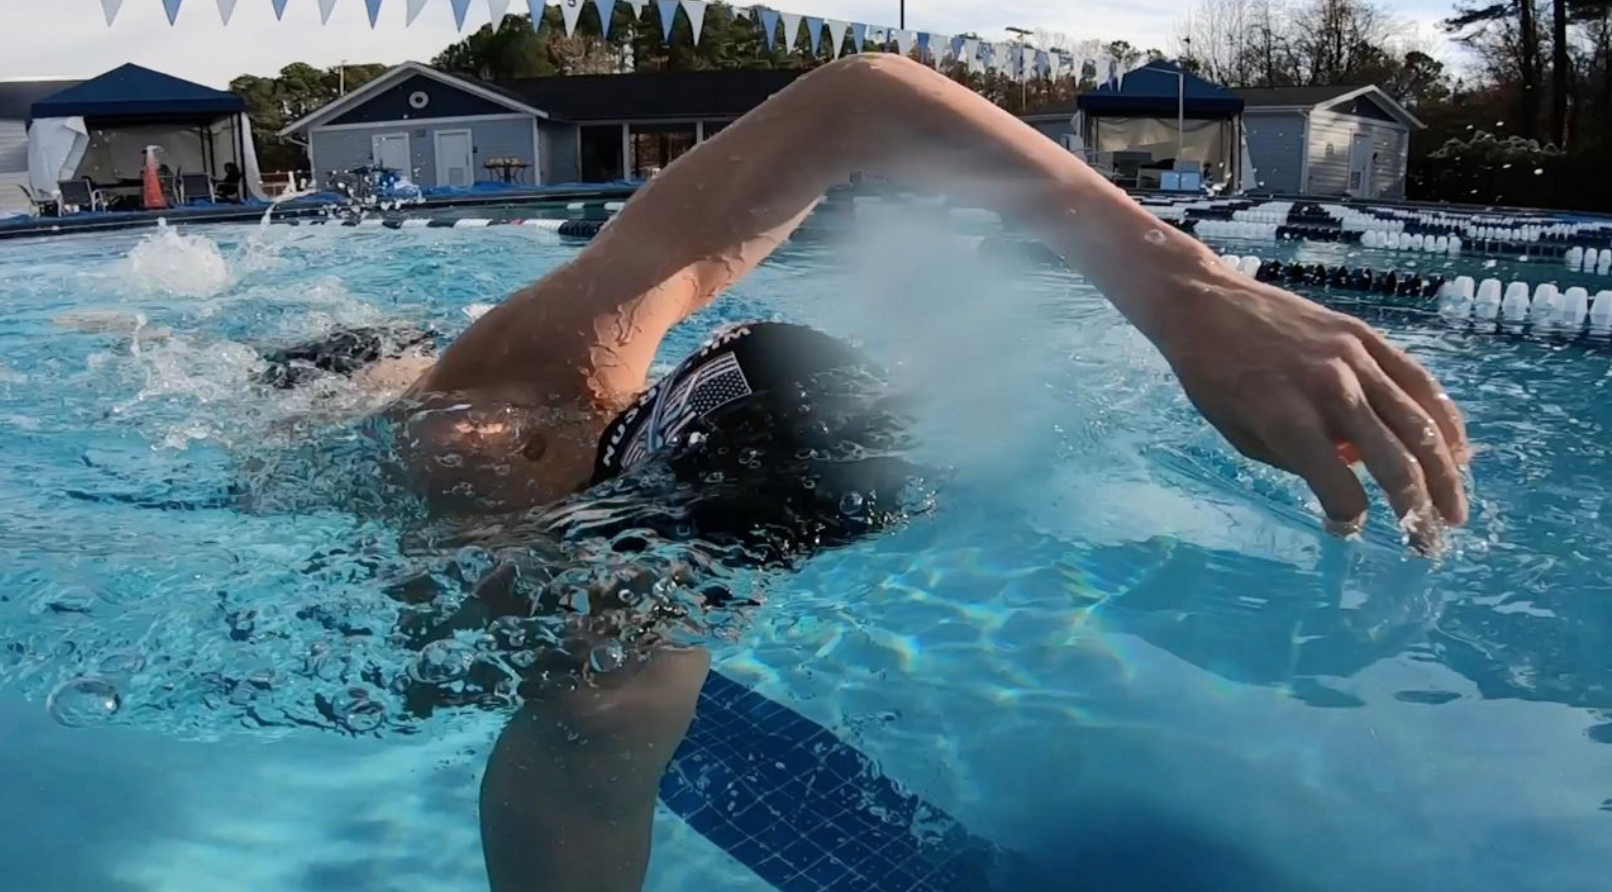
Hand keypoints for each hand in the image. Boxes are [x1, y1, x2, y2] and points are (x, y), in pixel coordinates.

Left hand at [1153, 267, 1468, 548]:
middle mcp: (1330, 391)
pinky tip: (1456, 452)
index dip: (1348, 519)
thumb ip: (1297, 459)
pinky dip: (1444, 421)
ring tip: (1454, 511)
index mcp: (1290, 421)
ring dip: (1445, 475)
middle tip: (1429, 545)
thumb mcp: (1241, 434)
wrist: (1208, 305)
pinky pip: (1420, 383)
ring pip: (1420, 424)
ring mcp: (1355, 360)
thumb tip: (1347, 479)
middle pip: (1394, 461)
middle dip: (1417, 511)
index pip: (1341, 489)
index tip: (1346, 529)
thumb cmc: (1214, 378)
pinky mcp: (1367, 337)